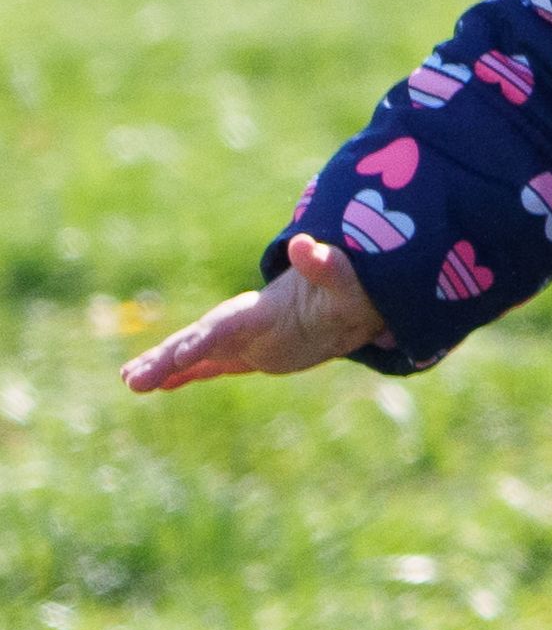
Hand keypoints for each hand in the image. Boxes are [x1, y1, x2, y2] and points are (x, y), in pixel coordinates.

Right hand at [122, 233, 390, 393]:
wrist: (343, 297)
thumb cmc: (343, 289)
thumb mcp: (340, 280)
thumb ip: (323, 265)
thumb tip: (307, 243)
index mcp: (259, 309)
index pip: (225, 326)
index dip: (204, 339)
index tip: (181, 355)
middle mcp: (240, 323)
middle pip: (195, 341)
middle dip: (165, 358)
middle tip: (132, 379)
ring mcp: (239, 339)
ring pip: (192, 355)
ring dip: (162, 368)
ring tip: (130, 383)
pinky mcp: (246, 354)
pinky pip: (208, 367)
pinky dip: (183, 375)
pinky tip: (157, 386)